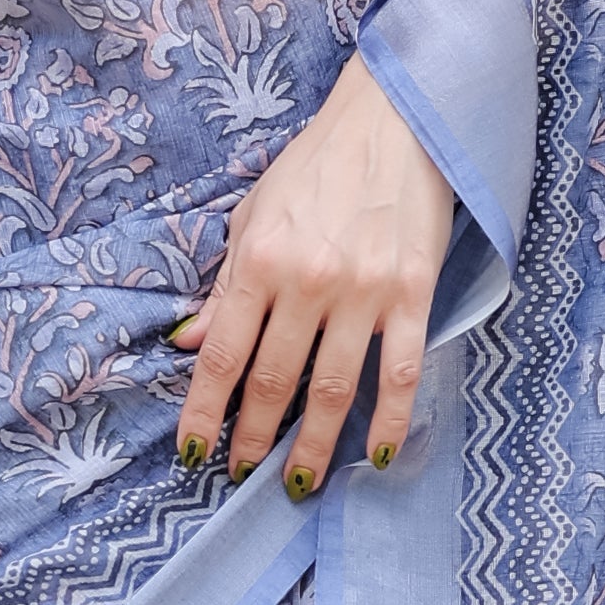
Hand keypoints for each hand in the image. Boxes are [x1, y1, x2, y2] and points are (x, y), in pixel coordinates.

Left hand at [176, 59, 456, 500]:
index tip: (193, 452)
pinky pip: (401, 371)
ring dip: (313, 445)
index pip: (222, 355)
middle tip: (241, 475)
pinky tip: (376, 455)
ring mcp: (365, 292)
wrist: (396, 119)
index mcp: (260, 260)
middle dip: (253, 438)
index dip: (205, 412)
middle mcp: (308, 281)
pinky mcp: (414, 294)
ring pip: (333, 390)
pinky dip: (390, 419)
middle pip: (274, 382)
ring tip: (298, 485)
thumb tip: (189, 344)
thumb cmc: (317, 165)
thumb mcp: (254, 214)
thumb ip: (226, 284)